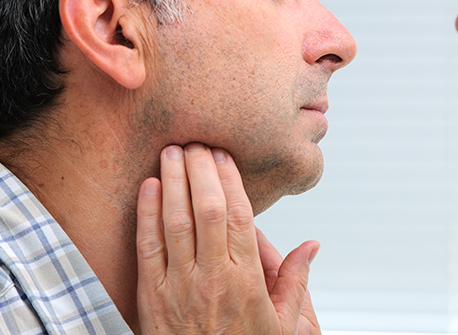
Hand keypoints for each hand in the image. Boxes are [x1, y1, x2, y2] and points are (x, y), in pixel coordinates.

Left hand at [136, 143, 319, 333]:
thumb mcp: (286, 327)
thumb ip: (296, 283)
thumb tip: (310, 247)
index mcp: (246, 283)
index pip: (238, 217)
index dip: (230, 181)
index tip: (224, 155)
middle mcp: (212, 280)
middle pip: (207, 211)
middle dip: (200, 171)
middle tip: (196, 141)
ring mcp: (179, 288)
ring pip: (175, 223)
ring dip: (172, 183)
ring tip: (172, 152)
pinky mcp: (152, 298)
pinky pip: (147, 248)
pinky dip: (146, 215)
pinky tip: (148, 188)